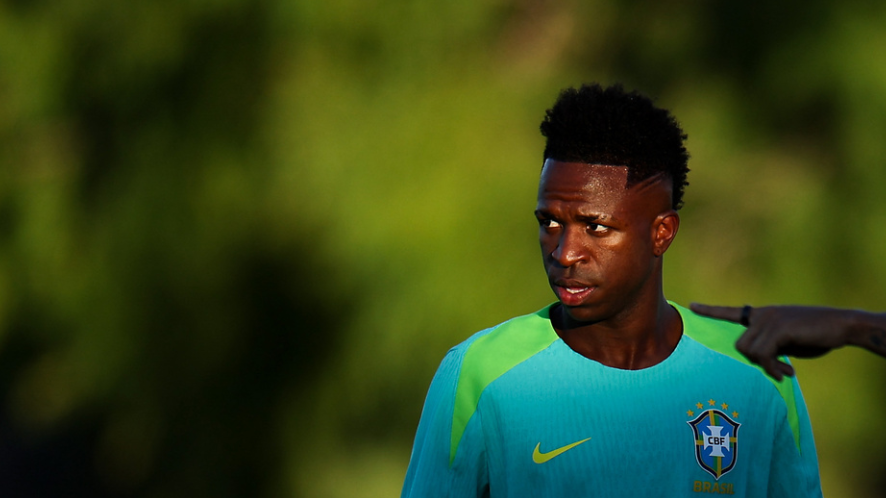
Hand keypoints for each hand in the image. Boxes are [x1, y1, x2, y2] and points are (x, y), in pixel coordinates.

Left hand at [689, 304, 844, 379]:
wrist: (841, 325)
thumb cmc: (816, 335)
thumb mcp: (787, 342)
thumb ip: (769, 345)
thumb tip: (757, 360)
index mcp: (763, 315)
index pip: (731, 312)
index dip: (710, 311)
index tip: (691, 306)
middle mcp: (762, 315)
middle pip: (739, 345)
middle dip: (755, 362)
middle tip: (777, 372)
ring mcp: (770, 320)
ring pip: (749, 351)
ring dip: (767, 367)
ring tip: (785, 373)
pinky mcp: (779, 328)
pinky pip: (764, 354)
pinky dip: (773, 368)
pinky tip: (789, 373)